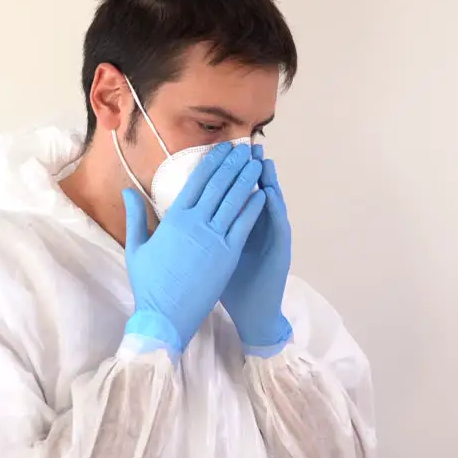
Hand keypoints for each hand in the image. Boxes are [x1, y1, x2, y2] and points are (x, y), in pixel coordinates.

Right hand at [123, 143, 265, 353]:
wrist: (165, 316)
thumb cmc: (149, 284)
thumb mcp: (137, 247)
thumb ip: (135, 216)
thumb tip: (128, 191)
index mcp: (173, 220)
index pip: (196, 182)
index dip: (211, 163)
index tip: (222, 149)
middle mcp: (195, 224)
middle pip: (218, 186)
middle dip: (232, 164)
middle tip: (244, 148)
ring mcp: (213, 239)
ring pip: (233, 201)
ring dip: (246, 180)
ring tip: (255, 163)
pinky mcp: (227, 255)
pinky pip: (243, 225)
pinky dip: (253, 207)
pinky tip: (261, 193)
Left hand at [221, 144, 292, 353]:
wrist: (252, 312)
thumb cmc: (231, 284)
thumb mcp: (212, 256)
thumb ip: (200, 233)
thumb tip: (179, 217)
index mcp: (234, 228)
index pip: (230, 195)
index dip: (225, 174)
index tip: (218, 152)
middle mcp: (253, 228)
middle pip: (249, 192)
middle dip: (246, 169)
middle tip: (244, 145)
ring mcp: (267, 238)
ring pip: (267, 203)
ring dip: (265, 181)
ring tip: (261, 160)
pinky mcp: (278, 251)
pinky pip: (275, 227)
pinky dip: (272, 209)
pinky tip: (268, 193)